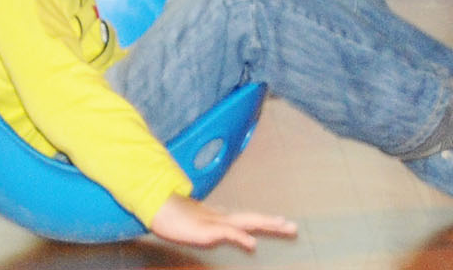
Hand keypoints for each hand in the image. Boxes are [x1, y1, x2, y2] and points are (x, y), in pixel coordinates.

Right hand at [148, 195, 297, 251]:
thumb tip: (226, 231)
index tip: (284, 222)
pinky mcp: (207, 229)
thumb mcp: (197, 225)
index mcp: (221, 217)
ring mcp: (215, 221)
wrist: (158, 208)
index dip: (266, 220)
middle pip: (252, 218)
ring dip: (265, 223)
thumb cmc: (176, 217)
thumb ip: (212, 228)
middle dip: (273, 222)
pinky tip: (252, 244)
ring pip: (245, 222)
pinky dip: (241, 237)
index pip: (248, 219)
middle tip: (293, 227)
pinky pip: (227, 233)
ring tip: (282, 225)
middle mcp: (222, 217)